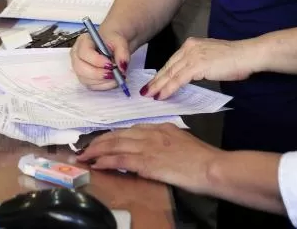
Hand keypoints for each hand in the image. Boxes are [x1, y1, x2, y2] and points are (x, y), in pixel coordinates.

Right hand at [70, 29, 129, 89]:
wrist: (112, 45)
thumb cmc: (113, 41)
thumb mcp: (120, 42)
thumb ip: (122, 53)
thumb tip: (122, 68)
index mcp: (83, 42)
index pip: (84, 52)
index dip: (96, 61)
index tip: (111, 65)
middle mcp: (77, 55)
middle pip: (81, 68)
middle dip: (98, 74)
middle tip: (113, 74)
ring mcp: (79, 68)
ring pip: (86, 79)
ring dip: (103, 81)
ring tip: (117, 76)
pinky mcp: (85, 78)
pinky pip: (92, 86)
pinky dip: (104, 85)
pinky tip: (113, 80)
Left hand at [78, 124, 220, 191]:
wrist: (212, 167)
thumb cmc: (203, 159)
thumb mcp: (182, 143)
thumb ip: (166, 142)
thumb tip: (156, 150)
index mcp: (161, 128)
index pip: (130, 130)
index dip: (113, 136)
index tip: (103, 140)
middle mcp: (152, 133)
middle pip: (118, 135)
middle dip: (100, 141)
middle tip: (85, 147)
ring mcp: (148, 146)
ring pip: (115, 145)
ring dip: (96, 150)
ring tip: (84, 155)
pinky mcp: (147, 162)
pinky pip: (120, 159)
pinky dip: (105, 160)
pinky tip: (96, 164)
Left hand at [144, 37, 261, 99]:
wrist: (247, 55)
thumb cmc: (235, 60)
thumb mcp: (211, 59)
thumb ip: (199, 64)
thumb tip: (191, 75)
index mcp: (191, 45)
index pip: (173, 61)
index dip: (162, 74)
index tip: (154, 83)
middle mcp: (189, 47)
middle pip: (168, 67)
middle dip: (156, 81)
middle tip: (145, 91)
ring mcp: (192, 56)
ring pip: (170, 73)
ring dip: (158, 86)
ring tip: (149, 95)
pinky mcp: (197, 65)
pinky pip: (178, 79)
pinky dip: (168, 88)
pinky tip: (161, 95)